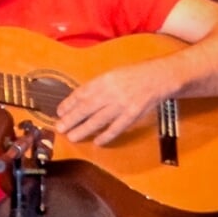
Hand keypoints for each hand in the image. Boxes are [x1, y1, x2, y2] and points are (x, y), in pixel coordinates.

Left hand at [57, 62, 172, 144]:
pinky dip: (106, 136)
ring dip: (83, 129)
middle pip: (86, 108)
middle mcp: (111, 92)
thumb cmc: (135, 75)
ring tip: (72, 136)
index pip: (82, 93)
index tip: (59, 112)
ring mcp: (122, 104)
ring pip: (98, 120)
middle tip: (59, 128)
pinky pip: (116, 128)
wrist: (158, 77)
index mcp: (104, 79)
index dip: (69, 104)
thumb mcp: (113, 74)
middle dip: (71, 119)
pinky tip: (97, 141)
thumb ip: (98, 87)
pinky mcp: (133, 115)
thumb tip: (79, 100)